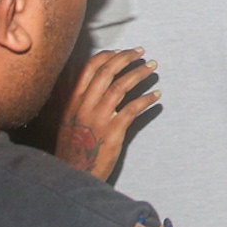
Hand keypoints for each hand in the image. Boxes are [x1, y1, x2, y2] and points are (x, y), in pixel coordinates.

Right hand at [55, 49, 159, 181]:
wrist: (74, 175)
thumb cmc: (74, 148)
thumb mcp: (70, 120)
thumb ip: (81, 101)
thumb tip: (97, 84)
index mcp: (74, 101)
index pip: (90, 68)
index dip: (108, 56)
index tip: (122, 51)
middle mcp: (85, 106)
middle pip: (107, 72)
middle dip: (127, 58)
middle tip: (142, 53)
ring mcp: (98, 118)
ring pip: (121, 86)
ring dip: (140, 74)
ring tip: (153, 68)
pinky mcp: (113, 132)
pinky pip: (132, 109)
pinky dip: (146, 100)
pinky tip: (156, 96)